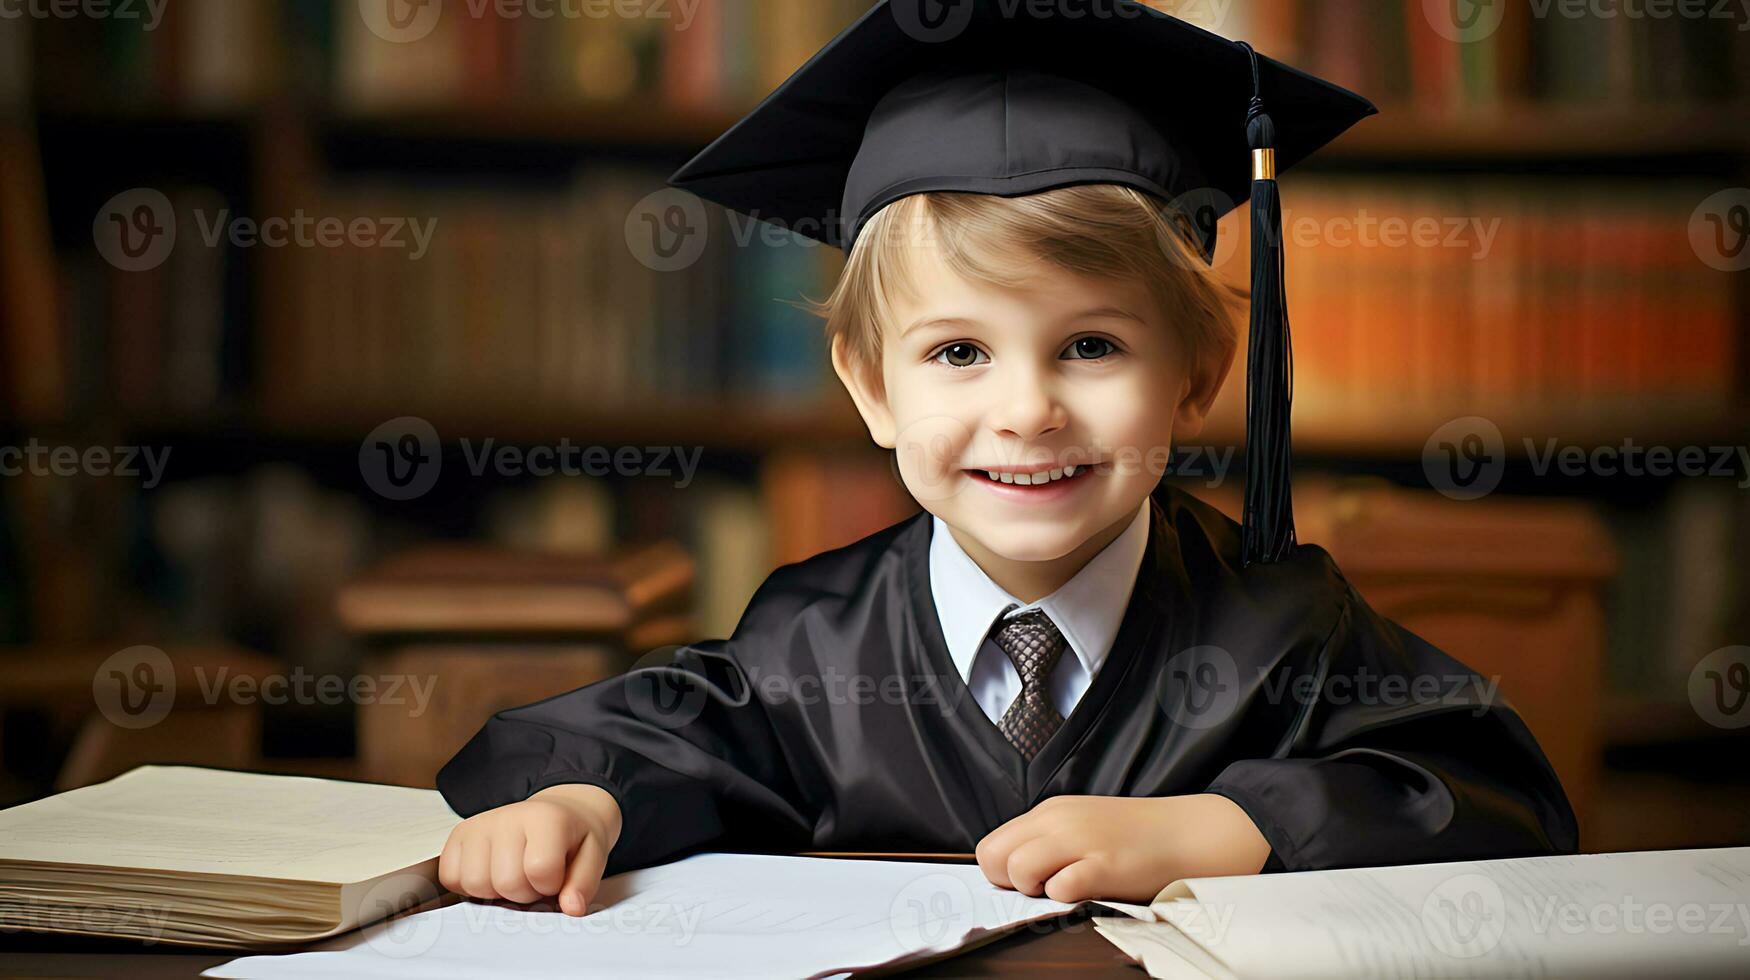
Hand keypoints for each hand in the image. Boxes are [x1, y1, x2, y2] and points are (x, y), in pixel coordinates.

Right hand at [438, 783, 622, 915]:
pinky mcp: (458, 835)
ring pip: (475, 883)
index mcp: (545, 818)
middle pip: (505, 882)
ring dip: (497, 892)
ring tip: (514, 876)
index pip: (540, 870)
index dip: (551, 886)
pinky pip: (451, 878)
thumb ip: (584, 884)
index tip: (557, 876)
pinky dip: (470, 886)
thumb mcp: (593, 856)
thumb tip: (571, 908)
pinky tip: (492, 874)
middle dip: (525, 893)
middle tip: (534, 879)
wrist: (556, 814)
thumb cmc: (571, 839)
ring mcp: (478, 825)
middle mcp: (506, 816)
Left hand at [974, 793, 1269, 903]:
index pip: (990, 845)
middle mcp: (1059, 821)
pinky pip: (1060, 888)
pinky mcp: (1105, 865)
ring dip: (1037, 890)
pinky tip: (1090, 891)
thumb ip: (1047, 841)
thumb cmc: (1135, 838)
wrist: (1190, 834)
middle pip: (995, 858)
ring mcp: (1081, 840)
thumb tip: (1011, 873)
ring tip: (1069, 888)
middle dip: (1011, 884)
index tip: (1027, 883)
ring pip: (1019, 870)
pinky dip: (1067, 898)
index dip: (1000, 872)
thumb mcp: (1082, 826)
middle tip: (1045, 888)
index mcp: (1050, 812)